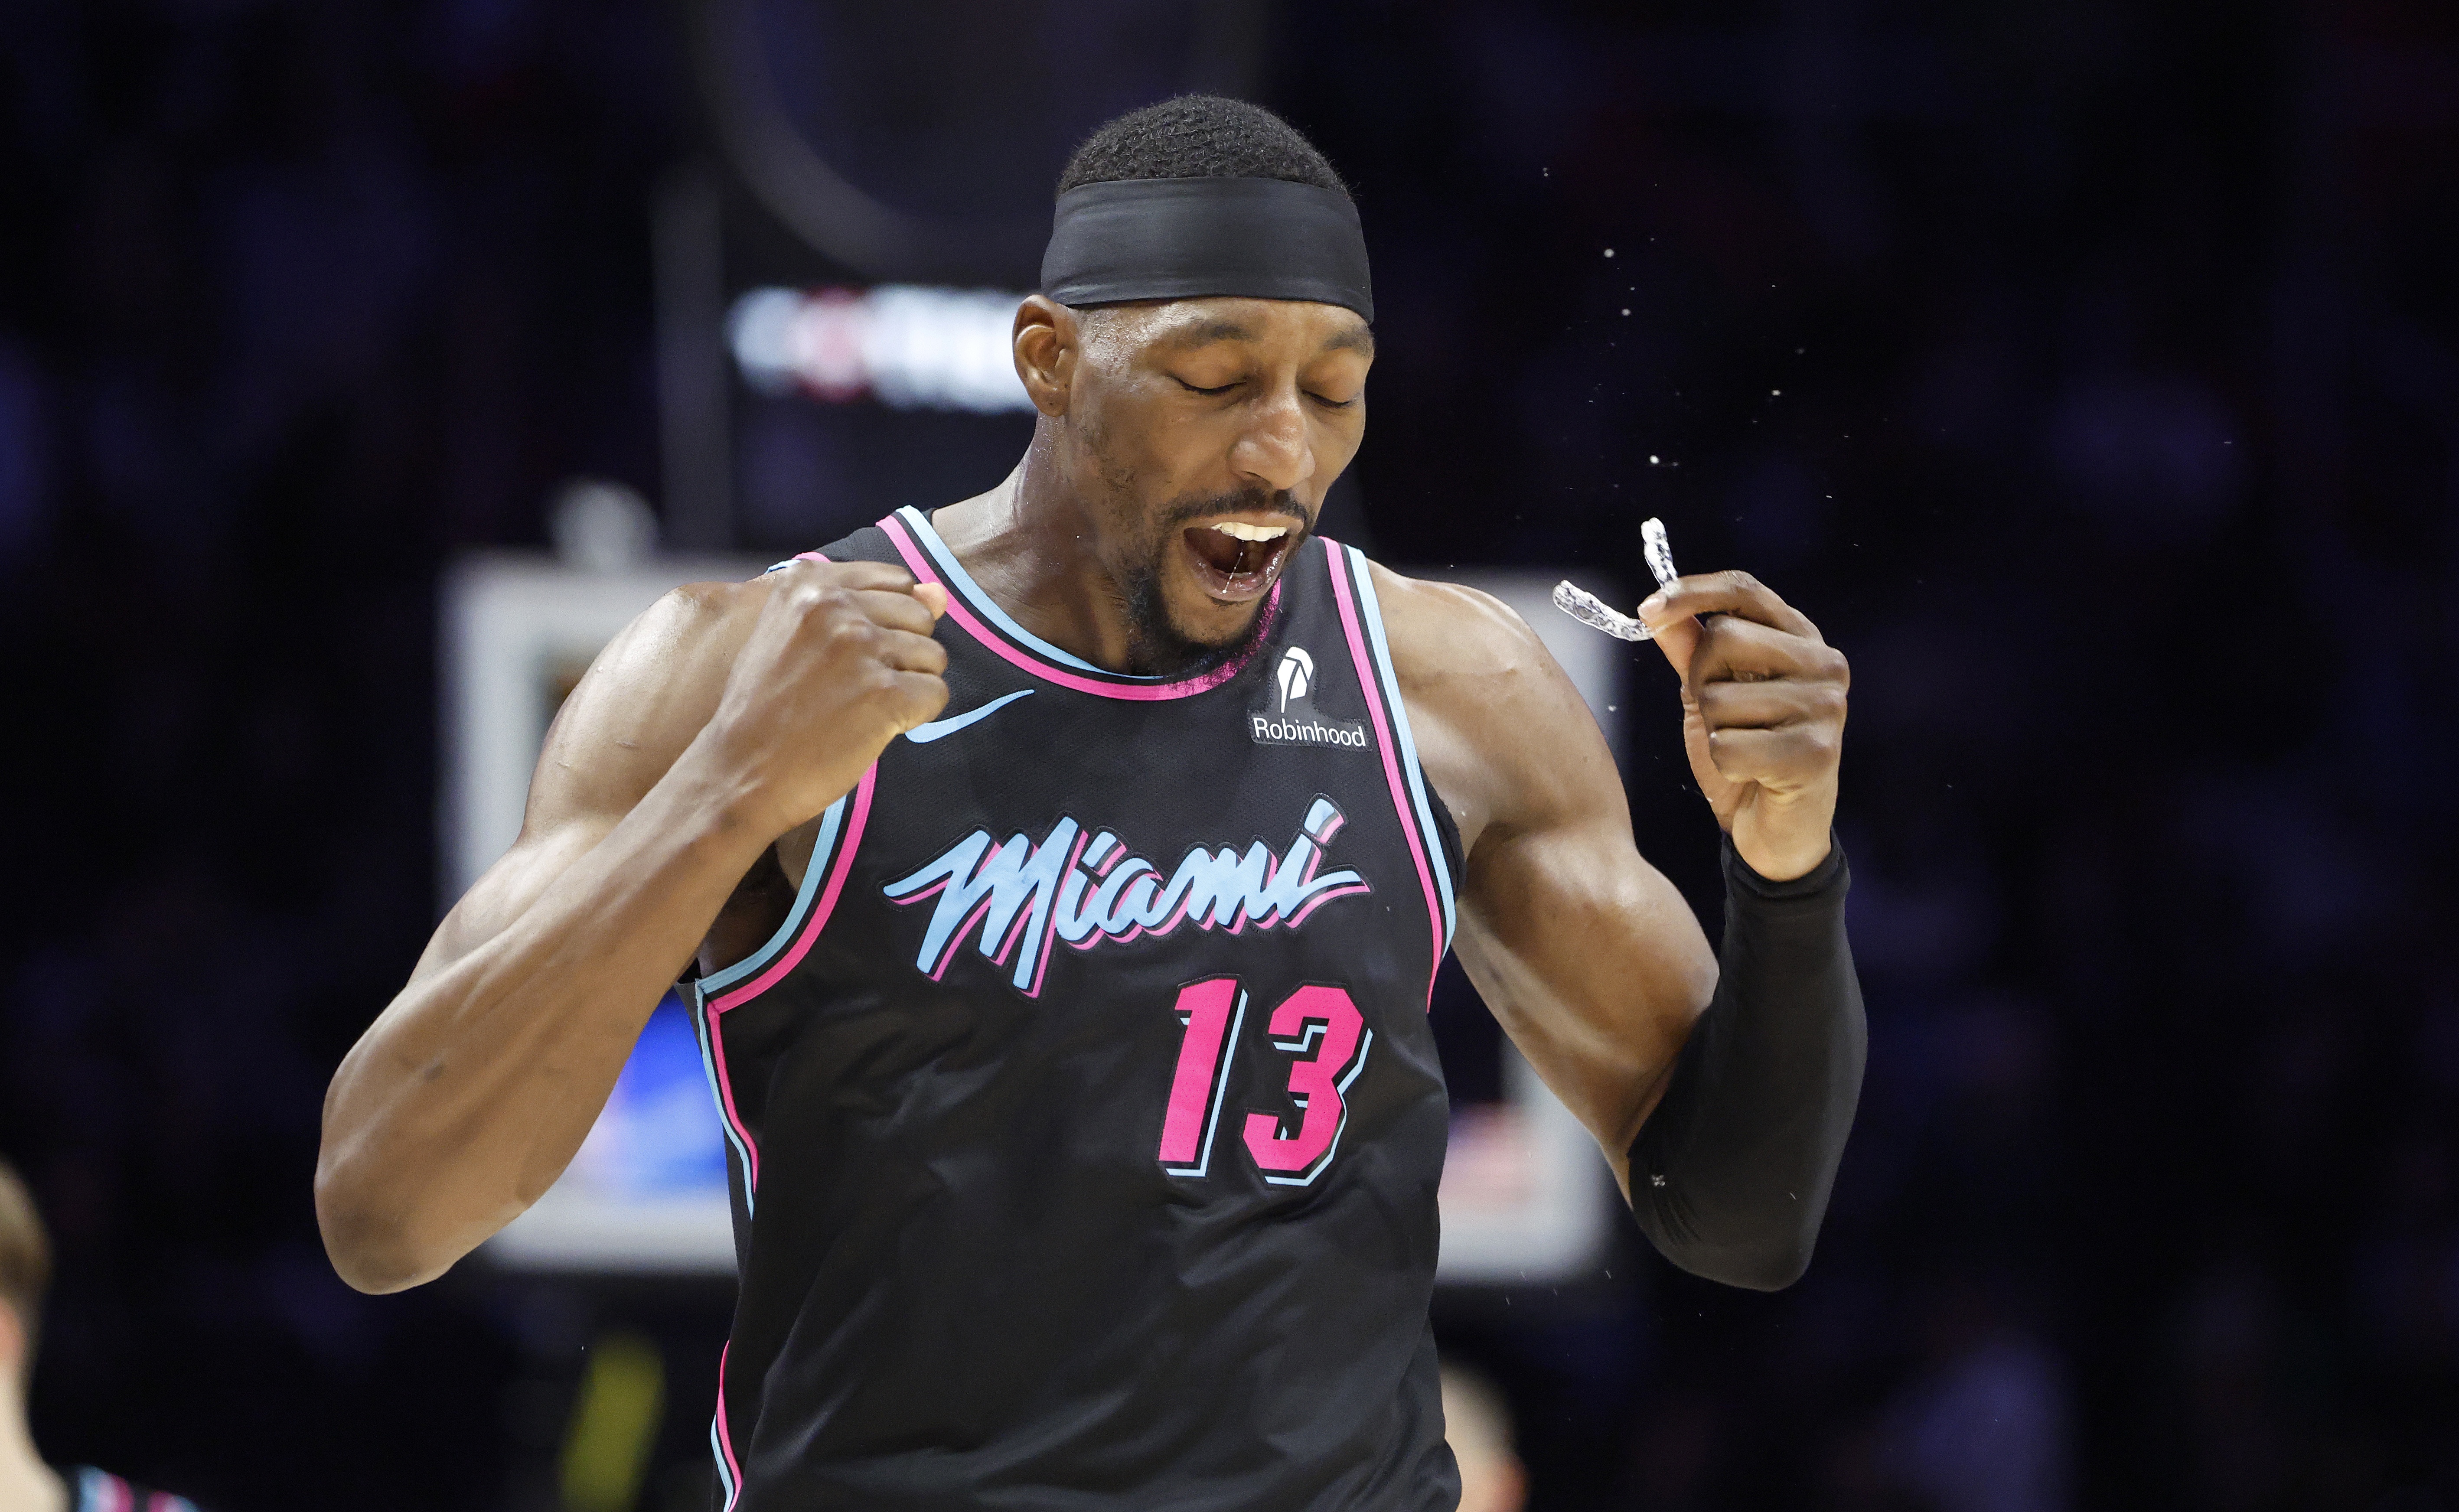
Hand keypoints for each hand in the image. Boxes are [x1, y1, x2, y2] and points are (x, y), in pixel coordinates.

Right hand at [699, 560, 951, 833]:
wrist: (738, 771)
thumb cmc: (766, 708)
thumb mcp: (799, 637)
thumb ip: (869, 607)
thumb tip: (940, 593)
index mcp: (808, 582)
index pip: (896, 581)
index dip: (890, 621)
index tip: (858, 651)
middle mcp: (835, 605)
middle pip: (920, 616)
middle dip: (903, 653)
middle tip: (857, 687)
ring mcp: (860, 647)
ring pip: (933, 655)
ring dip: (909, 686)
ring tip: (862, 707)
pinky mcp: (884, 693)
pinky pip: (936, 693)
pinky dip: (916, 716)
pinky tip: (877, 727)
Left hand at [1638, 571, 1847, 880]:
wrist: (1775, 827)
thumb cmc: (1746, 754)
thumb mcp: (1710, 694)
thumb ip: (1689, 650)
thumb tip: (1658, 610)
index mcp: (1801, 637)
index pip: (1743, 590)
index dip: (1690, 592)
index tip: (1647, 609)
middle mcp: (1824, 664)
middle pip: (1724, 637)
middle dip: (1700, 679)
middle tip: (1720, 713)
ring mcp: (1826, 707)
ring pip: (1720, 696)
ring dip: (1713, 728)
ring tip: (1743, 745)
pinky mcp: (1816, 753)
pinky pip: (1729, 746)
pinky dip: (1724, 763)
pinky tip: (1752, 773)